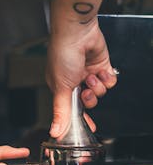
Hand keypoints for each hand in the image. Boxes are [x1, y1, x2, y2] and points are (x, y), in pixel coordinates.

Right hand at [46, 17, 116, 137]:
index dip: (81, 118)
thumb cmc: (63, 55)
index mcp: (62, 88)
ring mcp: (89, 75)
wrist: (77, 32)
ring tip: (91, 76)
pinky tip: (101, 71)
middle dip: (89, 99)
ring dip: (97, 86)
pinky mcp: (101, 67)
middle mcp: (76, 82)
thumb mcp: (61, 88)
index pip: (72, 109)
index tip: (89, 128)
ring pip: (100, 93)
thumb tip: (55, 131)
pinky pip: (109, 82)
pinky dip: (107, 78)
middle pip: (88, 102)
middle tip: (86, 91)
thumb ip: (61, 111)